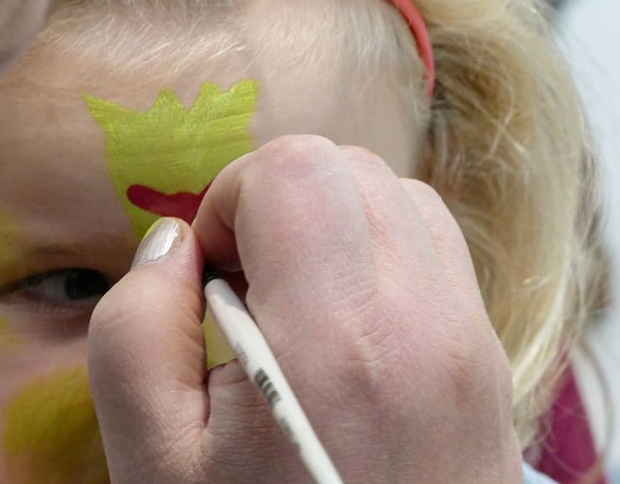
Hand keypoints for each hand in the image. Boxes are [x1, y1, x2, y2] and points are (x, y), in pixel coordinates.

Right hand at [87, 135, 522, 482]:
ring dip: (329, 224)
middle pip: (348, 166)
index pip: (294, 170)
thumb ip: (134, 331)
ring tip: (293, 305)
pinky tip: (342, 323)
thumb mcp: (152, 464)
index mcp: (337, 342)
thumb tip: (174, 245)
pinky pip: (432, 249)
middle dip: (276, 203)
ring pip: (396, 197)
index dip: (231, 201)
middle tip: (247, 287)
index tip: (213, 274)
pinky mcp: (486, 358)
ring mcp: (469, 338)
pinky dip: (377, 253)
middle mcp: (424, 323)